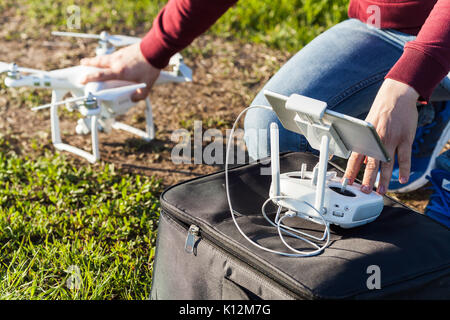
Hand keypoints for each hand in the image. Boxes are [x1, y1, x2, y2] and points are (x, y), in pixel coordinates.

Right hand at [80, 43, 160, 100]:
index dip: (89, 78)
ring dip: (97, 59)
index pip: (100, 75)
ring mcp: (119, 55)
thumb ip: (140, 95)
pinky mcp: (124, 51)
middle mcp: (116, 62)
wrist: (155, 50)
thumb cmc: (150, 67)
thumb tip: (133, 99)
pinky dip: (108, 58)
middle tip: (82, 65)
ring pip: (104, 57)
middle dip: (88, 64)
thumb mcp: (147, 86)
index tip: (81, 80)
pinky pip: (112, 55)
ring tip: (92, 61)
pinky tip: (110, 60)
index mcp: (119, 72)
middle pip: (97, 62)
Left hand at [343, 78, 418, 194]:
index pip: (355, 158)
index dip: (350, 171)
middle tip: (365, 191)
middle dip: (367, 179)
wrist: (396, 96)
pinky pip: (405, 157)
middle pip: (371, 164)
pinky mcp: (405, 139)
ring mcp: (392, 140)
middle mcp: (377, 141)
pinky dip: (404, 170)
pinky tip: (402, 180)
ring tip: (381, 191)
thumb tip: (359, 162)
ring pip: (388, 164)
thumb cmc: (380, 112)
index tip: (347, 182)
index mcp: (366, 138)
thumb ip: (364, 145)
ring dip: (384, 179)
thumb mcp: (366, 127)